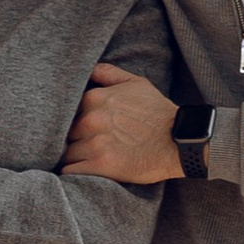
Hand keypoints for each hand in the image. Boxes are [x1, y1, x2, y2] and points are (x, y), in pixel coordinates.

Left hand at [61, 63, 182, 184]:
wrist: (180, 141)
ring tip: (85, 161)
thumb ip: (108, 73)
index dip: (72, 122)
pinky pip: (70, 171)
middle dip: (72, 140)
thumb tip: (89, 69)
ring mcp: (95, 142)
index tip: (80, 130)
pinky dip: (74, 173)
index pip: (66, 113)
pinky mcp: (101, 165)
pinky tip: (83, 173)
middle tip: (84, 147)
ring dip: (73, 158)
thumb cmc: (159, 112)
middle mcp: (91, 119)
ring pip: (66, 153)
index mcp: (94, 98)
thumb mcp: (137, 84)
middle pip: (64, 134)